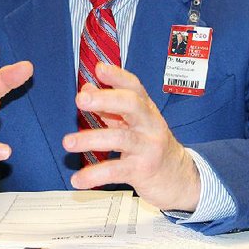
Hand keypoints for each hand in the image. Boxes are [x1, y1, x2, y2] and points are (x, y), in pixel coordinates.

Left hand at [62, 63, 200, 211]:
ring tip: (68, 142)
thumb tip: (85, 89)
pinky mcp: (143, 171)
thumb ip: (110, 107)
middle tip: (80, 100)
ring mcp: (148, 148)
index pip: (134, 87)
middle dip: (105, 99)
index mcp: (147, 110)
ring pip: (120, 138)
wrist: (180, 179)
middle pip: (131, 104)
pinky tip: (78, 180)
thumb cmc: (151, 147)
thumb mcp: (135, 124)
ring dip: (91, 139)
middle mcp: (150, 125)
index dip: (117, 76)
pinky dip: (94, 175)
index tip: (99, 69)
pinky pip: (116, 171)